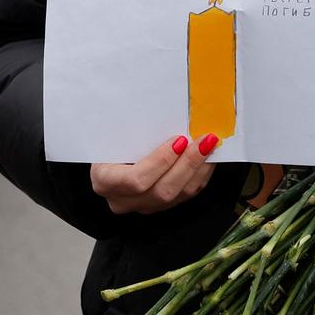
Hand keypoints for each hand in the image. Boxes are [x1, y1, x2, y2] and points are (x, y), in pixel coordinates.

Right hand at [90, 133, 218, 214]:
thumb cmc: (111, 137)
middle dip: (188, 164)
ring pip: (176, 196)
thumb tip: (162, 108)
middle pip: (161, 191)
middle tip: (204, 141)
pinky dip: (199, 176)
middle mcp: (121, 199)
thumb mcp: (114, 131)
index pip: (134, 180)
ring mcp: (141, 206)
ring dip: (197, 170)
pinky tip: (208, 158)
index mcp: (104, 181)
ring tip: (210, 146)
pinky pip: (184, 196)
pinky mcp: (159, 206)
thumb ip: (133, 128)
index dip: (159, 162)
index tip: (179, 140)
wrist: (109, 152)